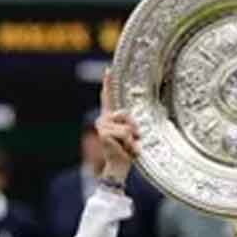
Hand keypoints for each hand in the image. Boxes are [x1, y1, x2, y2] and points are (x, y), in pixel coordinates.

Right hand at [97, 69, 140, 184]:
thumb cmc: (125, 152)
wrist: (117, 167)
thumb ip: (129, 127)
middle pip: (126, 115)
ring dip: (131, 139)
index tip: (109, 70)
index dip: (108, 83)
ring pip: (127, 126)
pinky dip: (129, 144)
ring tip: (127, 147)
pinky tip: (124, 150)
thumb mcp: (131, 136)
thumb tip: (132, 131)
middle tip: (132, 142)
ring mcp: (101, 125)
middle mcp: (103, 119)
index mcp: (110, 118)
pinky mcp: (103, 133)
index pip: (108, 97)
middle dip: (134, 129)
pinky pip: (125, 134)